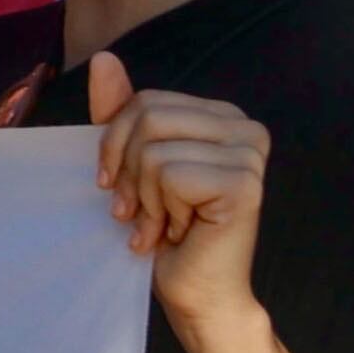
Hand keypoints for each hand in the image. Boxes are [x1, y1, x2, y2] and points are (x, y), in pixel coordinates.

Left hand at [92, 54, 267, 336]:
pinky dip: (160, 210)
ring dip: (143, 198)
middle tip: (136, 211)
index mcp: (220, 116)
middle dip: (126, 171)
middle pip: (146, 117)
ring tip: (160, 224)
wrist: (195, 293)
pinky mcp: (244, 183)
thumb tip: (104, 59)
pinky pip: (169, 174)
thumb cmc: (163, 232)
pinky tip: (177, 232)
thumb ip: (120, 112)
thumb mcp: (130, 165)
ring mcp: (249, 153)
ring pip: (154, 149)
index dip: (115, 145)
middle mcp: (244, 127)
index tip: (119, 187)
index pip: (143, 102)